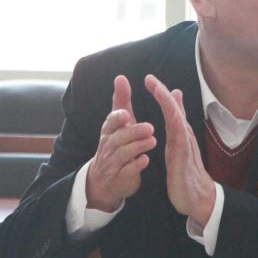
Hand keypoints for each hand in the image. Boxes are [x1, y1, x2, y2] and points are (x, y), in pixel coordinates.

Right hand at [86, 75, 156, 211]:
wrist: (105, 180)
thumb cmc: (115, 144)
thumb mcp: (117, 123)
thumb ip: (121, 101)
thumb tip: (121, 77)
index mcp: (109, 132)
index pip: (110, 123)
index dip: (117, 119)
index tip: (126, 114)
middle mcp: (109, 147)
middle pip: (119, 138)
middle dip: (133, 132)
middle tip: (150, 128)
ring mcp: (114, 163)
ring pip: (124, 154)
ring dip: (138, 147)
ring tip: (153, 140)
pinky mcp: (122, 177)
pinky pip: (128, 172)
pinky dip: (137, 166)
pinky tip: (146, 160)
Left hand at [145, 74, 215, 226]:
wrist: (198, 197)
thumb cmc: (187, 170)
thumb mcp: (178, 144)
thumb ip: (176, 125)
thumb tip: (175, 107)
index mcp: (179, 133)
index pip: (170, 109)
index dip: (161, 93)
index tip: (150, 79)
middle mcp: (183, 136)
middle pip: (174, 110)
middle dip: (163, 93)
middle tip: (151, 78)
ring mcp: (185, 146)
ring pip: (178, 120)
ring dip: (169, 105)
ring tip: (159, 91)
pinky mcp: (184, 159)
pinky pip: (180, 140)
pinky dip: (177, 126)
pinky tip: (172, 117)